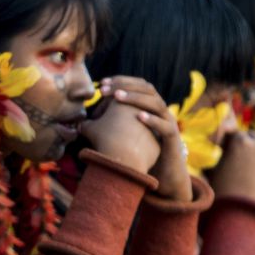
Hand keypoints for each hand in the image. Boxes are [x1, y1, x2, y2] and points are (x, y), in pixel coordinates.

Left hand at [96, 77, 191, 200]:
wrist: (162, 172)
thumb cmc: (138, 152)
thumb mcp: (121, 134)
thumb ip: (107, 125)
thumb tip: (82, 123)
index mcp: (148, 107)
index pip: (137, 85)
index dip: (121, 81)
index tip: (102, 83)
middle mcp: (159, 111)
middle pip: (147, 89)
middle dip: (125, 86)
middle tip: (105, 89)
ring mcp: (168, 122)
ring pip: (156, 103)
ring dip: (136, 98)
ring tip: (117, 98)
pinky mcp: (172, 137)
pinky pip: (165, 126)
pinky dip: (153, 120)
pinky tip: (138, 116)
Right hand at [207, 131, 254, 205]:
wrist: (241, 213)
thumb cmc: (221, 191)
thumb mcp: (212, 171)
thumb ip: (217, 159)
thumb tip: (216, 158)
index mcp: (240, 141)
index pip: (235, 133)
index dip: (228, 141)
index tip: (224, 148)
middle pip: (254, 137)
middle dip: (247, 144)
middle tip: (238, 156)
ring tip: (249, 171)